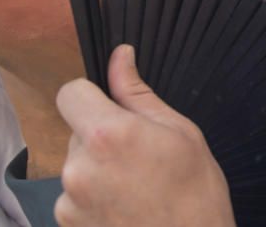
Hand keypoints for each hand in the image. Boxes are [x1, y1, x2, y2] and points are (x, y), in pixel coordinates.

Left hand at [54, 45, 234, 226]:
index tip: (110, 107)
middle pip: (77, 132)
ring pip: (78, 166)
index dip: (90, 95)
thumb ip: (138, 93)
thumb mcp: (179, 131)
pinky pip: (75, 198)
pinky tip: (126, 208)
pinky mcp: (69, 225)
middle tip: (141, 156)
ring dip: (98, 170)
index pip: (70, 93)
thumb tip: (120, 57)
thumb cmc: (196, 195)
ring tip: (137, 188)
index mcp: (108, 134)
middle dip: (102, 136)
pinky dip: (94, 199)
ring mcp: (70, 201)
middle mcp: (79, 167)